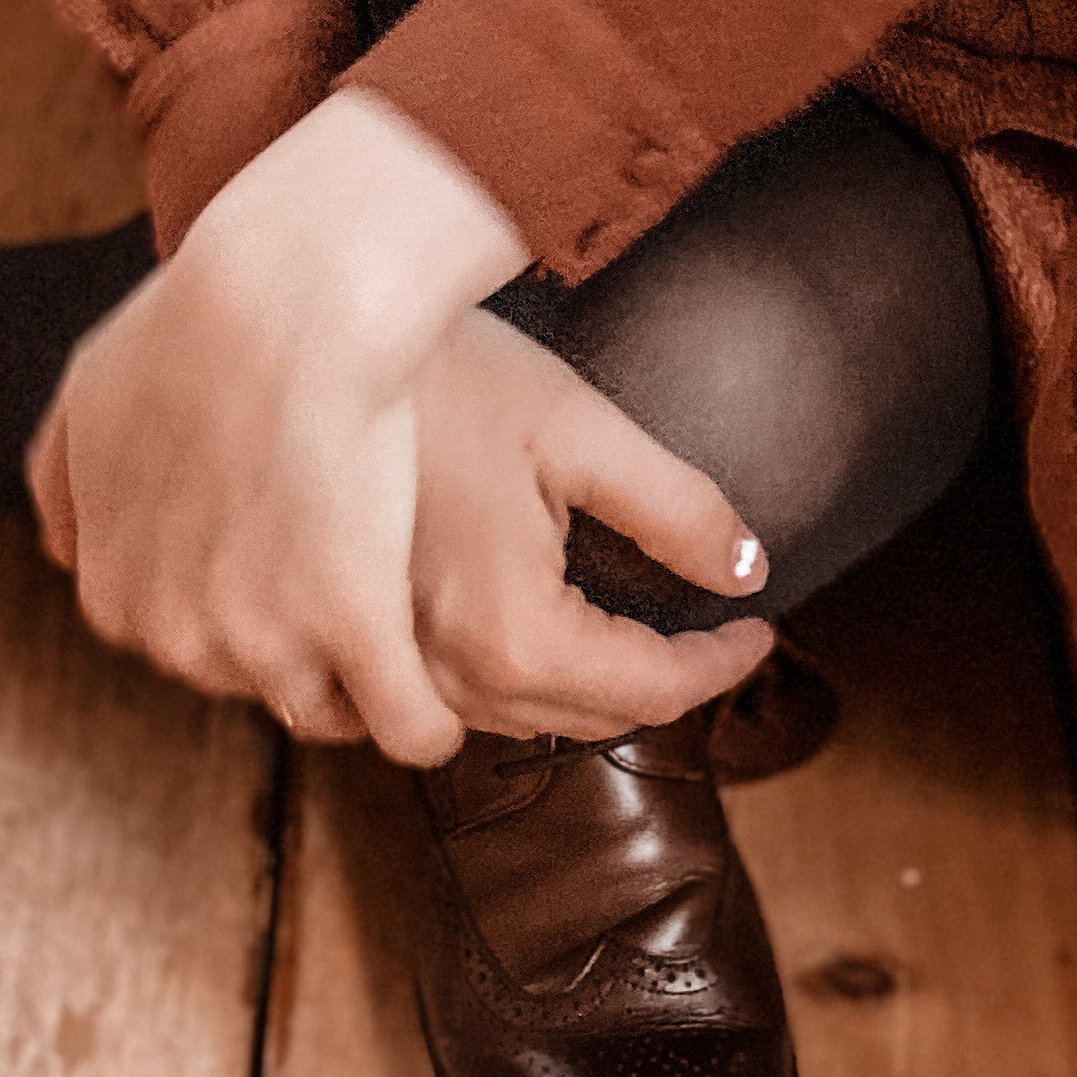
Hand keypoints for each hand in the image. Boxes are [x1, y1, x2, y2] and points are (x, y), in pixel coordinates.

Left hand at [24, 88, 534, 764]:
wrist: (282, 297)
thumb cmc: (196, 324)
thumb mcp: (92, 395)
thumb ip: (66, 482)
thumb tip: (64, 551)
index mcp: (116, 594)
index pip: (192, 641)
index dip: (251, 598)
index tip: (294, 553)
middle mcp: (179, 637)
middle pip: (257, 678)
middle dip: (303, 641)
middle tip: (357, 568)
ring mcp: (268, 643)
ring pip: (331, 710)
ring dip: (367, 684)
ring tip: (410, 627)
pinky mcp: (358, 631)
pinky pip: (409, 727)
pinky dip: (428, 721)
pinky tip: (444, 695)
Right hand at [405, 304, 773, 740]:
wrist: (317, 354)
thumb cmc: (449, 376)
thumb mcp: (580, 428)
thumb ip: (676, 510)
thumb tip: (747, 570)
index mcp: (514, 634)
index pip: (652, 691)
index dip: (721, 665)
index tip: (759, 628)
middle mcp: (450, 676)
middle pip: (592, 719)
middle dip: (665, 684)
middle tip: (712, 635)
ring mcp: (397, 672)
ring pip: (526, 722)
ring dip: (593, 691)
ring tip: (639, 635)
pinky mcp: (364, 648)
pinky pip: (463, 702)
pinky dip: (521, 685)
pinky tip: (541, 631)